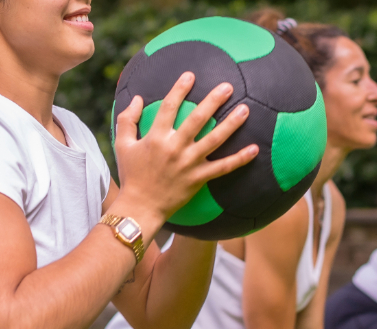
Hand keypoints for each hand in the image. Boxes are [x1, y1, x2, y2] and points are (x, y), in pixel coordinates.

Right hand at [111, 72, 257, 223]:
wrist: (141, 206)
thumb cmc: (131, 175)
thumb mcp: (122, 145)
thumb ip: (127, 120)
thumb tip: (137, 98)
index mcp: (156, 137)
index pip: (169, 107)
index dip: (180, 89)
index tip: (191, 75)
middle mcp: (174, 147)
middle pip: (197, 119)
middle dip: (213, 101)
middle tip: (228, 86)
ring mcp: (189, 164)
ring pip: (214, 140)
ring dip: (231, 124)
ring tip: (245, 109)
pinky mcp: (199, 179)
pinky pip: (223, 168)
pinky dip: (239, 159)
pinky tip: (254, 149)